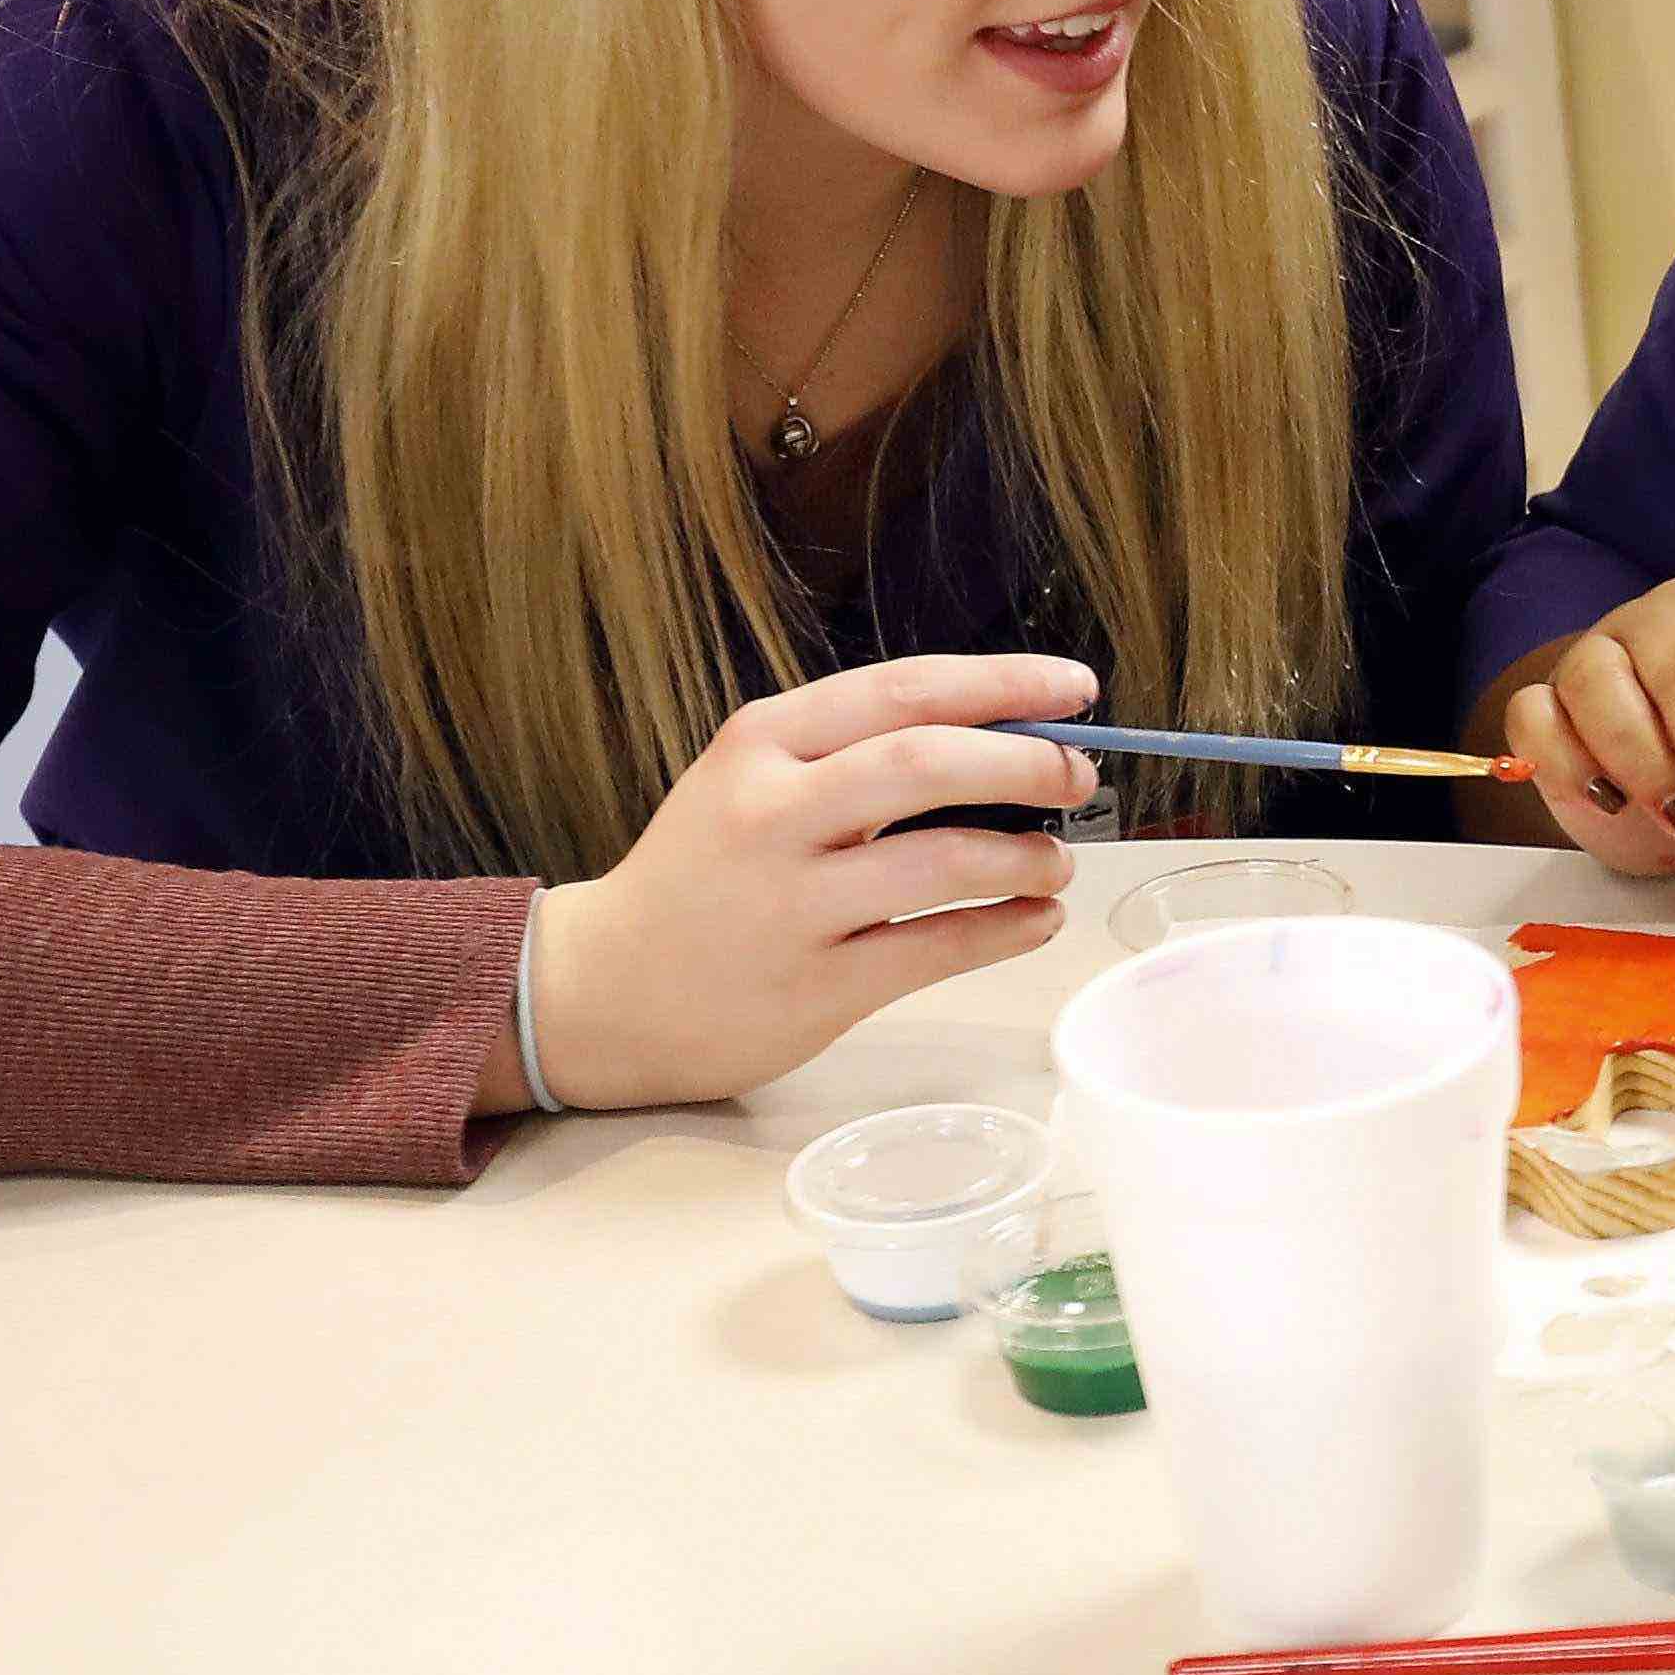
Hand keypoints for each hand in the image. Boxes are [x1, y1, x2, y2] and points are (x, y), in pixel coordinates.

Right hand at [514, 652, 1096, 1112]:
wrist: (597, 990)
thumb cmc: (701, 874)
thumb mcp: (750, 781)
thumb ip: (853, 753)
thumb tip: (1006, 734)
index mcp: (762, 742)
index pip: (905, 690)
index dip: (1005, 684)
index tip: (1075, 688)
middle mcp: (772, 812)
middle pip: (930, 762)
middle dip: (1028, 763)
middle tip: (1077, 776)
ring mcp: (792, 902)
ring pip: (945, 859)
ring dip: (1026, 856)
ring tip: (1055, 862)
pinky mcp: (815, 986)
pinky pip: (938, 947)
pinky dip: (1006, 929)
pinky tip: (1035, 920)